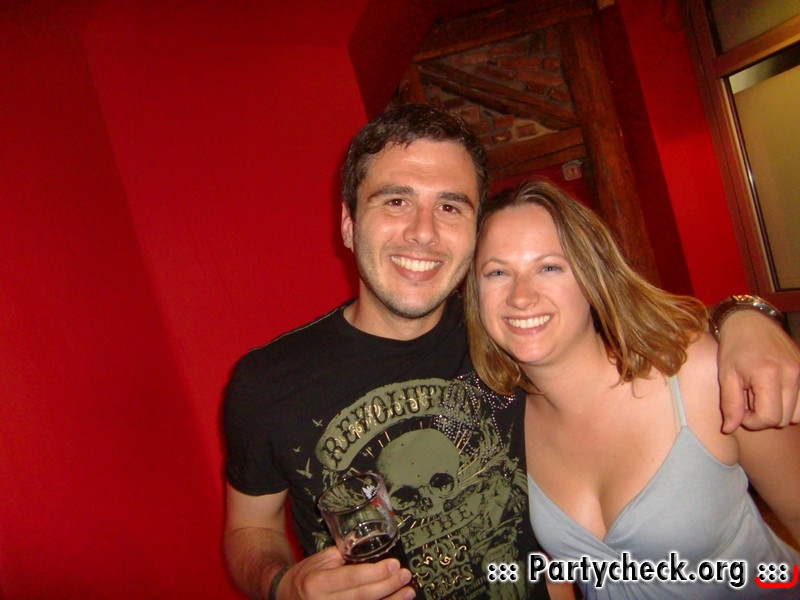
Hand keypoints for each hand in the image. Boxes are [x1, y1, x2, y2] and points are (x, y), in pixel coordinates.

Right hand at [276, 547, 414, 599]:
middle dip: (387, 586)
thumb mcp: (320, 560)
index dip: (374, 573)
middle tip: (405, 575)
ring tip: (408, 591)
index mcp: (318, 583)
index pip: (351, 578)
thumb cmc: (305, 576)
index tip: (394, 565)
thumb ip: (343, 555)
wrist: (285, 597)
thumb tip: (370, 545)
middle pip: (362, 597)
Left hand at [717, 310, 799, 431]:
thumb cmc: (734, 347)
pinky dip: (790, 403)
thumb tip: (729, 430)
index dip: (753, 421)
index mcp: (769, 374)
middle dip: (764, 416)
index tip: (741, 410)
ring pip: (798, 414)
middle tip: (748, 401)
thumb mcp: (726, 375)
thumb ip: (730, 404)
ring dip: (779, 411)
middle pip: (785, 418)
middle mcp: (792, 374)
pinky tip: (773, 391)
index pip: (770, 418)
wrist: (749, 321)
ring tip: (761, 396)